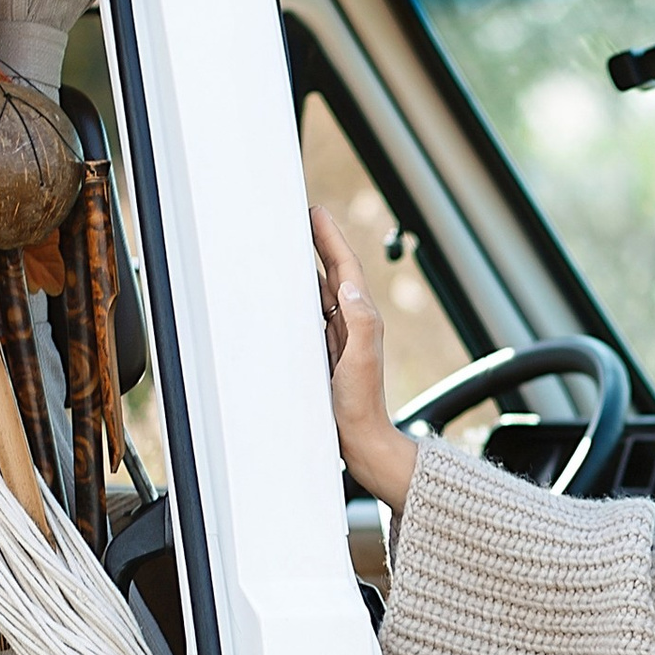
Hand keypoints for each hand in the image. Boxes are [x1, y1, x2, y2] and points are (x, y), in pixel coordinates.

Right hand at [312, 203, 417, 511]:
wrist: (362, 441)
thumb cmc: (362, 405)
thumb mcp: (361, 361)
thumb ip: (361, 323)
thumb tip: (347, 285)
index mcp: (361, 319)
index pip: (344, 268)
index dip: (330, 239)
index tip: (316, 213)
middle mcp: (352, 324)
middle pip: (333, 272)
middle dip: (319, 243)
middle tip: (304, 217)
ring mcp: (339, 337)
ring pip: (322, 291)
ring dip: (311, 266)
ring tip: (295, 243)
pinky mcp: (327, 352)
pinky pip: (313, 314)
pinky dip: (303, 296)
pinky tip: (292, 294)